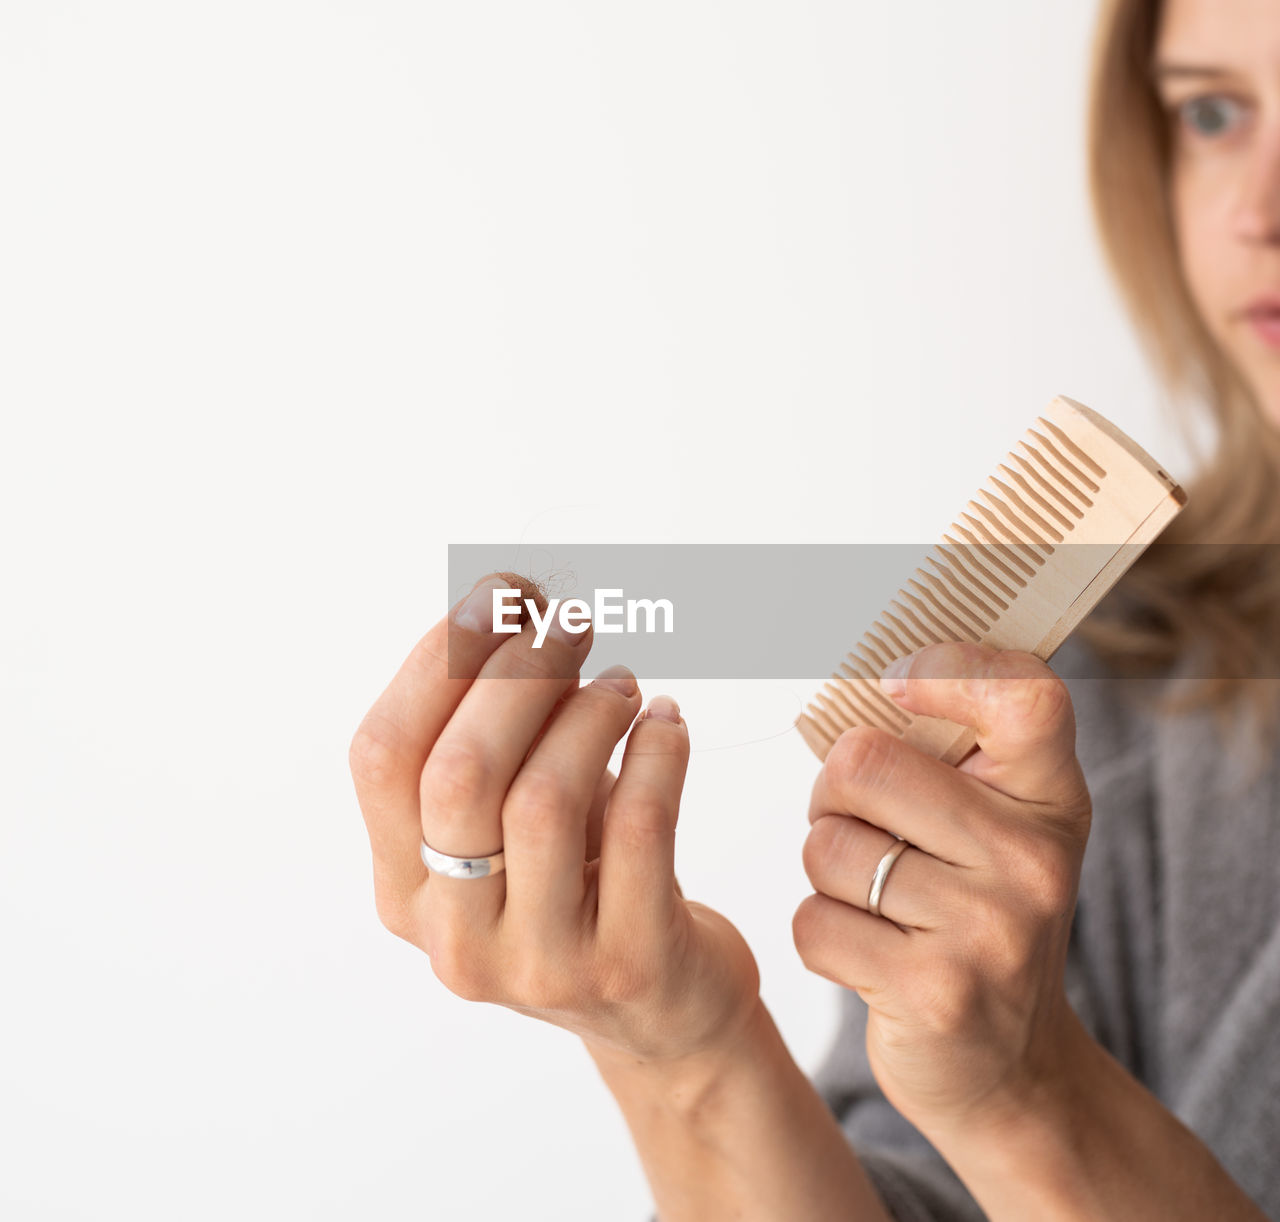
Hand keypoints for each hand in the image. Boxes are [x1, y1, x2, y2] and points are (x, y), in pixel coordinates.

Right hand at [348, 571, 761, 1066]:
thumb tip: (514, 608)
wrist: (661, 1011)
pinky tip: (667, 723)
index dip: (437, 659)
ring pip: (542, 799)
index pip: (382, 755)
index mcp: (402, 887)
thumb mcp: (513, 821)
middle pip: (459, 772)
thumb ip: (498, 737)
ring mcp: (535, 961)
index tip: (499, 595)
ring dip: (590, 713)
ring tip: (623, 685)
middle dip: (518, 672)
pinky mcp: (624, 963)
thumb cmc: (583, 886)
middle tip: (571, 621)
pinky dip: (659, 751)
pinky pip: (640, 827)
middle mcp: (451, 933)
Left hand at [792, 641, 1092, 1134]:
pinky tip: (869, 954)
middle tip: (862, 829)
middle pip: (863, 764)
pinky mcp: (936, 991)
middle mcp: (1033, 856)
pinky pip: (814, 922)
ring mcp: (990, 927)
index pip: (1021, 693)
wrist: (1010, 1063)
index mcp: (1050, 795)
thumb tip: (862, 676)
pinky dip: (821, 935)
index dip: (947, 669)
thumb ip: (952, 750)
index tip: (895, 684)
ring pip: (828, 847)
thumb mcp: (1000, 823)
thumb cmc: (978, 912)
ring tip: (876, 900)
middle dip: (833, 797)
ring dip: (826, 872)